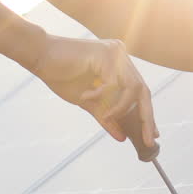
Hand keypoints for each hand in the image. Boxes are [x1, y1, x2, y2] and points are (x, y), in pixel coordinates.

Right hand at [30, 35, 158, 146]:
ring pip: (133, 88)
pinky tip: (86, 96)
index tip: (152, 135)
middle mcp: (121, 56)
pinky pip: (113, 83)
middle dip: (146, 117)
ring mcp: (115, 53)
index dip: (146, 114)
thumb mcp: (88, 101)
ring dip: (120, 107)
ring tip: (106, 113)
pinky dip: (101, 95)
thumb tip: (122, 136)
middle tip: (148, 140)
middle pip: (143, 90)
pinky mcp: (105, 54)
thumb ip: (106, 115)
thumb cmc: (61, 75)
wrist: (40, 56)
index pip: (140, 92)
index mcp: (119, 65)